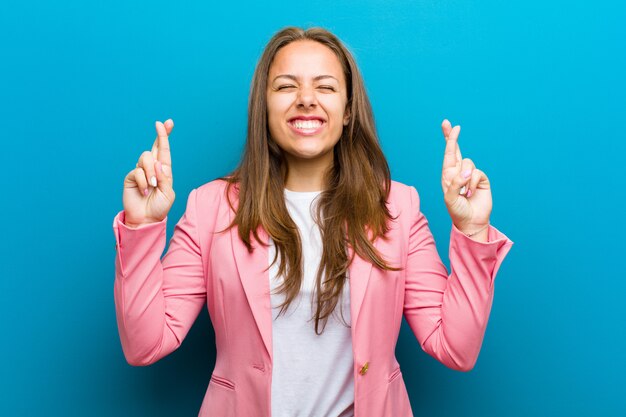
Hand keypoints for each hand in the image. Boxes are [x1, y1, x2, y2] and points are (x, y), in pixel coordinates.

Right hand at [122, 120, 174, 226]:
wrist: (146, 219)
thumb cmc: (159, 207)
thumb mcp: (168, 193)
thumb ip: (164, 178)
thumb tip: (157, 163)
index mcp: (164, 171)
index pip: (164, 151)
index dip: (165, 136)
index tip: (168, 123)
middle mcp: (152, 168)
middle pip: (154, 147)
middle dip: (160, 134)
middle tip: (160, 124)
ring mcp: (141, 171)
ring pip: (145, 158)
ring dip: (151, 172)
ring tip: (153, 186)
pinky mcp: (131, 177)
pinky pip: (137, 171)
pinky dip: (143, 181)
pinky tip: (144, 191)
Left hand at [440, 119, 491, 233]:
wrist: (471, 221)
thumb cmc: (457, 211)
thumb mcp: (450, 198)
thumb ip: (455, 183)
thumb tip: (467, 171)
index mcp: (447, 175)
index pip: (448, 154)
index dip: (448, 139)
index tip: (448, 125)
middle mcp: (458, 172)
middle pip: (456, 150)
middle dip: (452, 137)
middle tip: (451, 124)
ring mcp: (470, 175)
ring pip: (468, 163)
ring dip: (465, 179)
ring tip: (464, 193)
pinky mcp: (481, 179)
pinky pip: (477, 173)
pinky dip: (473, 183)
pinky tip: (471, 193)